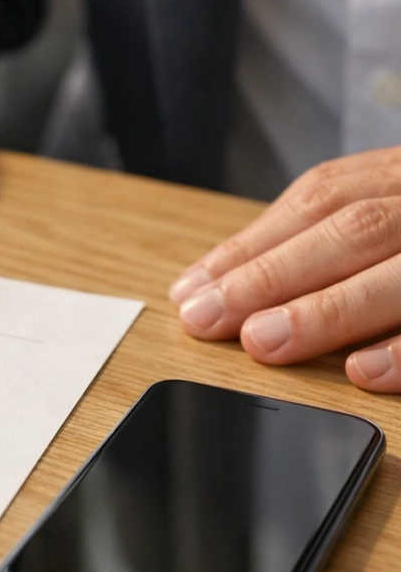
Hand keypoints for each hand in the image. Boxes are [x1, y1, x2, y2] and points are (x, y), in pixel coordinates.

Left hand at [169, 147, 400, 391]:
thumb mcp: (396, 207)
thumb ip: (328, 236)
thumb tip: (220, 285)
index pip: (322, 199)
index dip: (252, 244)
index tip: (191, 289)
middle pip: (353, 231)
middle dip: (272, 277)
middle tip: (207, 319)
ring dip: (326, 312)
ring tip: (261, 343)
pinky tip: (360, 372)